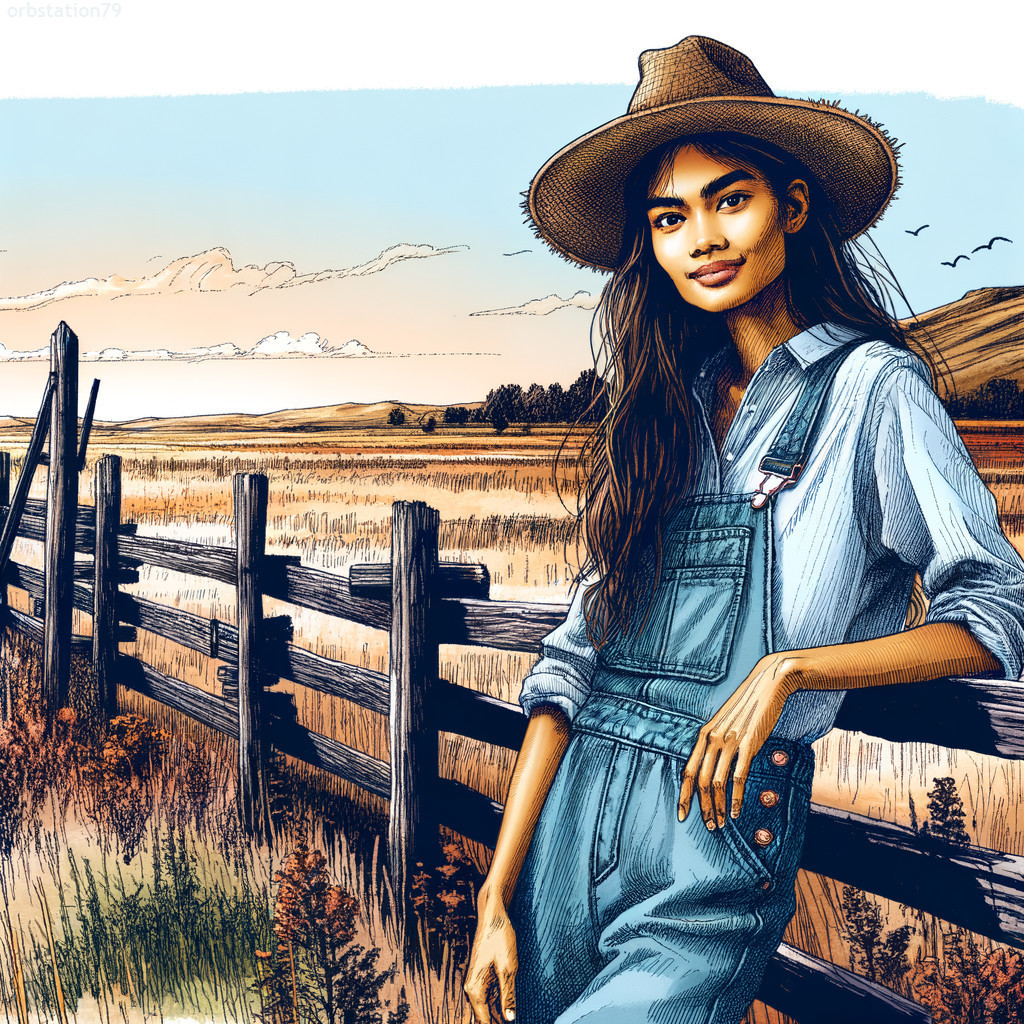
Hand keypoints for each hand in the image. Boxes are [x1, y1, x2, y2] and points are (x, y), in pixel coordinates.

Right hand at [464, 889, 517, 1023]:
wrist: (493, 916)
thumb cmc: (500, 938)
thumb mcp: (508, 968)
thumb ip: (508, 995)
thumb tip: (509, 1019)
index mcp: (475, 989)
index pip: (483, 1021)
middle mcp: (472, 988)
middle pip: (483, 1017)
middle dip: (494, 1023)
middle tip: (510, 1023)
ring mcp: (476, 982)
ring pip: (485, 1008)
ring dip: (496, 1016)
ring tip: (508, 1020)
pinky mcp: (482, 977)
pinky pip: (488, 998)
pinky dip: (496, 1006)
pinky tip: (506, 1010)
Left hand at [678, 652, 809, 827]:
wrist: (767, 684)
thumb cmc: (747, 706)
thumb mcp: (725, 723)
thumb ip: (717, 742)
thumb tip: (713, 766)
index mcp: (704, 734)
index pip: (688, 771)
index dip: (684, 795)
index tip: (682, 814)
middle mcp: (712, 738)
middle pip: (701, 781)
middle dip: (702, 808)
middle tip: (708, 826)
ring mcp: (730, 741)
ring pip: (717, 783)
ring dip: (718, 807)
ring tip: (721, 823)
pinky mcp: (748, 744)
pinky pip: (737, 777)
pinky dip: (735, 798)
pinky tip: (736, 811)